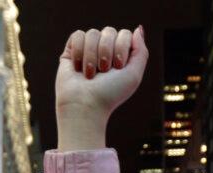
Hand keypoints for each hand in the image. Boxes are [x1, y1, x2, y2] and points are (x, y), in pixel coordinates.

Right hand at [55, 26, 148, 149]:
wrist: (86, 103)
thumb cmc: (111, 93)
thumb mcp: (134, 74)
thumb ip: (141, 51)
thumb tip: (138, 29)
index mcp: (122, 55)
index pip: (124, 34)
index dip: (121, 48)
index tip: (118, 67)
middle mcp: (106, 50)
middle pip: (109, 31)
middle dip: (107, 51)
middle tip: (104, 71)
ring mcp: (89, 49)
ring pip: (92, 33)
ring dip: (92, 55)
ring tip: (90, 74)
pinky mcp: (72, 51)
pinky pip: (77, 35)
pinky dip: (79, 52)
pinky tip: (78, 67)